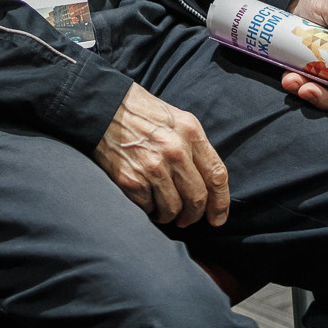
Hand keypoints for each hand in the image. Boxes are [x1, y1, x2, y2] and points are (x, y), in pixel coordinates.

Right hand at [93, 82, 229, 227]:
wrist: (106, 108)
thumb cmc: (144, 115)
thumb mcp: (178, 120)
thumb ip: (195, 148)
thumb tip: (208, 184)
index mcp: (191, 133)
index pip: (216, 175)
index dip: (221, 203)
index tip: (217, 218)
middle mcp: (175, 151)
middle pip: (197, 198)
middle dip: (194, 215)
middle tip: (187, 219)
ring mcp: (153, 167)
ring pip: (174, 209)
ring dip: (171, 216)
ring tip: (163, 209)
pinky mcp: (132, 180)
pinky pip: (150, 209)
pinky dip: (150, 210)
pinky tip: (146, 200)